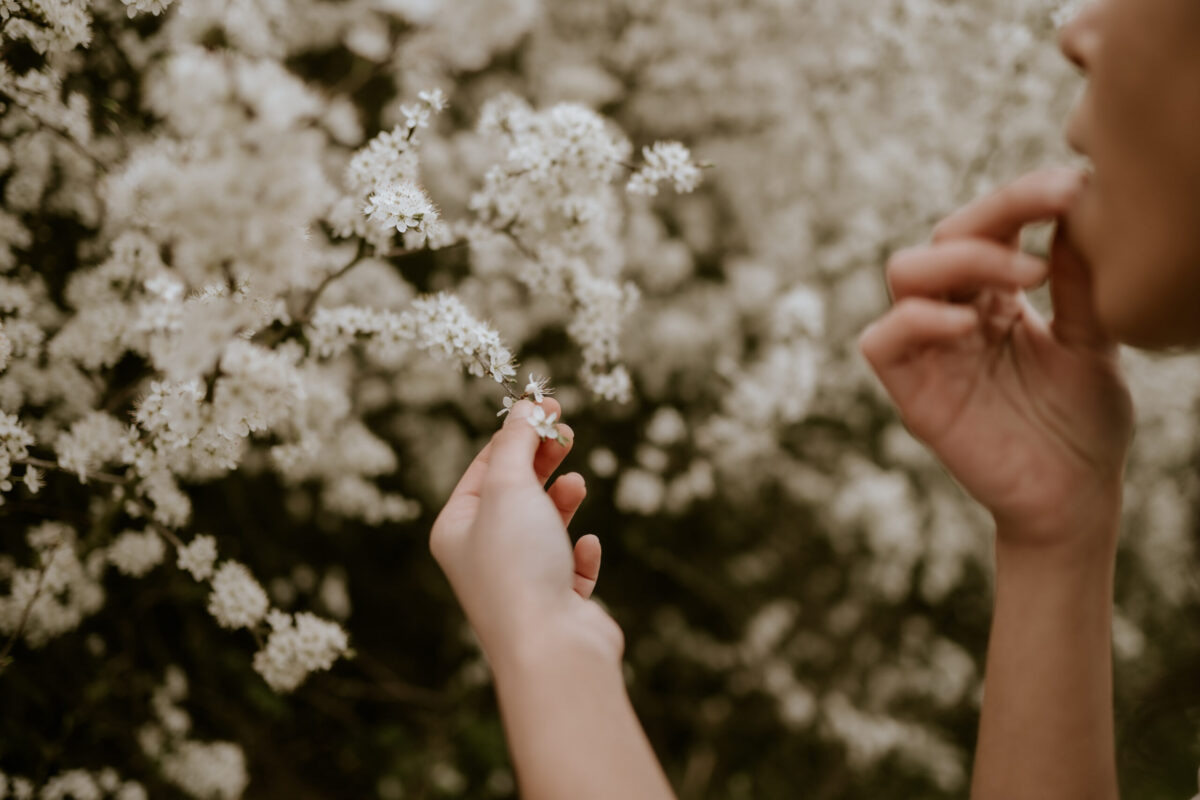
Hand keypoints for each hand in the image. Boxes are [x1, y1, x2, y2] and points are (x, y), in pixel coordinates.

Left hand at [430, 398, 622, 665]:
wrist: (550, 648)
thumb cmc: (519, 564)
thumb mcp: (511, 486)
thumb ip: (517, 441)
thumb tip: (525, 407)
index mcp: (456, 529)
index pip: (485, 467)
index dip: (517, 432)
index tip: (550, 407)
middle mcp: (482, 556)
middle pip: (514, 493)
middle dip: (542, 460)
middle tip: (568, 433)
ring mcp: (520, 581)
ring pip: (544, 525)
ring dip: (562, 500)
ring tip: (577, 486)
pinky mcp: (557, 603)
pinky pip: (569, 564)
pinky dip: (579, 551)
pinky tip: (586, 546)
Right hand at [859, 167, 1133, 553]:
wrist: (1073, 500)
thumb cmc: (1083, 425)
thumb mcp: (1094, 339)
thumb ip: (1078, 281)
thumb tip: (1075, 210)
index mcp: (994, 299)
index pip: (987, 228)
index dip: (1019, 198)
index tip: (1071, 188)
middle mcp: (954, 316)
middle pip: (942, 238)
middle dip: (995, 214)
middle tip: (1056, 216)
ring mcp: (929, 352)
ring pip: (905, 273)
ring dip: (961, 259)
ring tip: (1025, 277)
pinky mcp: (912, 393)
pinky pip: (883, 341)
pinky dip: (918, 320)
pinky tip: (971, 323)